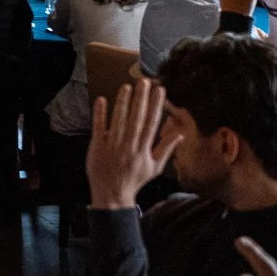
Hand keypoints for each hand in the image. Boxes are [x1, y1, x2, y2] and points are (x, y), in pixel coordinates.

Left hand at [87, 78, 180, 209]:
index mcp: (143, 149)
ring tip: (127, 86)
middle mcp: (128, 145)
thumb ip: (166, 148)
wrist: (112, 194)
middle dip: (140, 98)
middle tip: (144, 81)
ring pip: (118, 120)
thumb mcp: (155, 167)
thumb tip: (179, 133)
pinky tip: (102, 99)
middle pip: (136, 118)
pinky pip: (98, 126)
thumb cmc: (135, 179)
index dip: (156, 105)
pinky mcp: (97, 145)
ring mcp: (112, 145)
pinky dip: (100, 113)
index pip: (151, 123)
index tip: (159, 90)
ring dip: (122, 102)